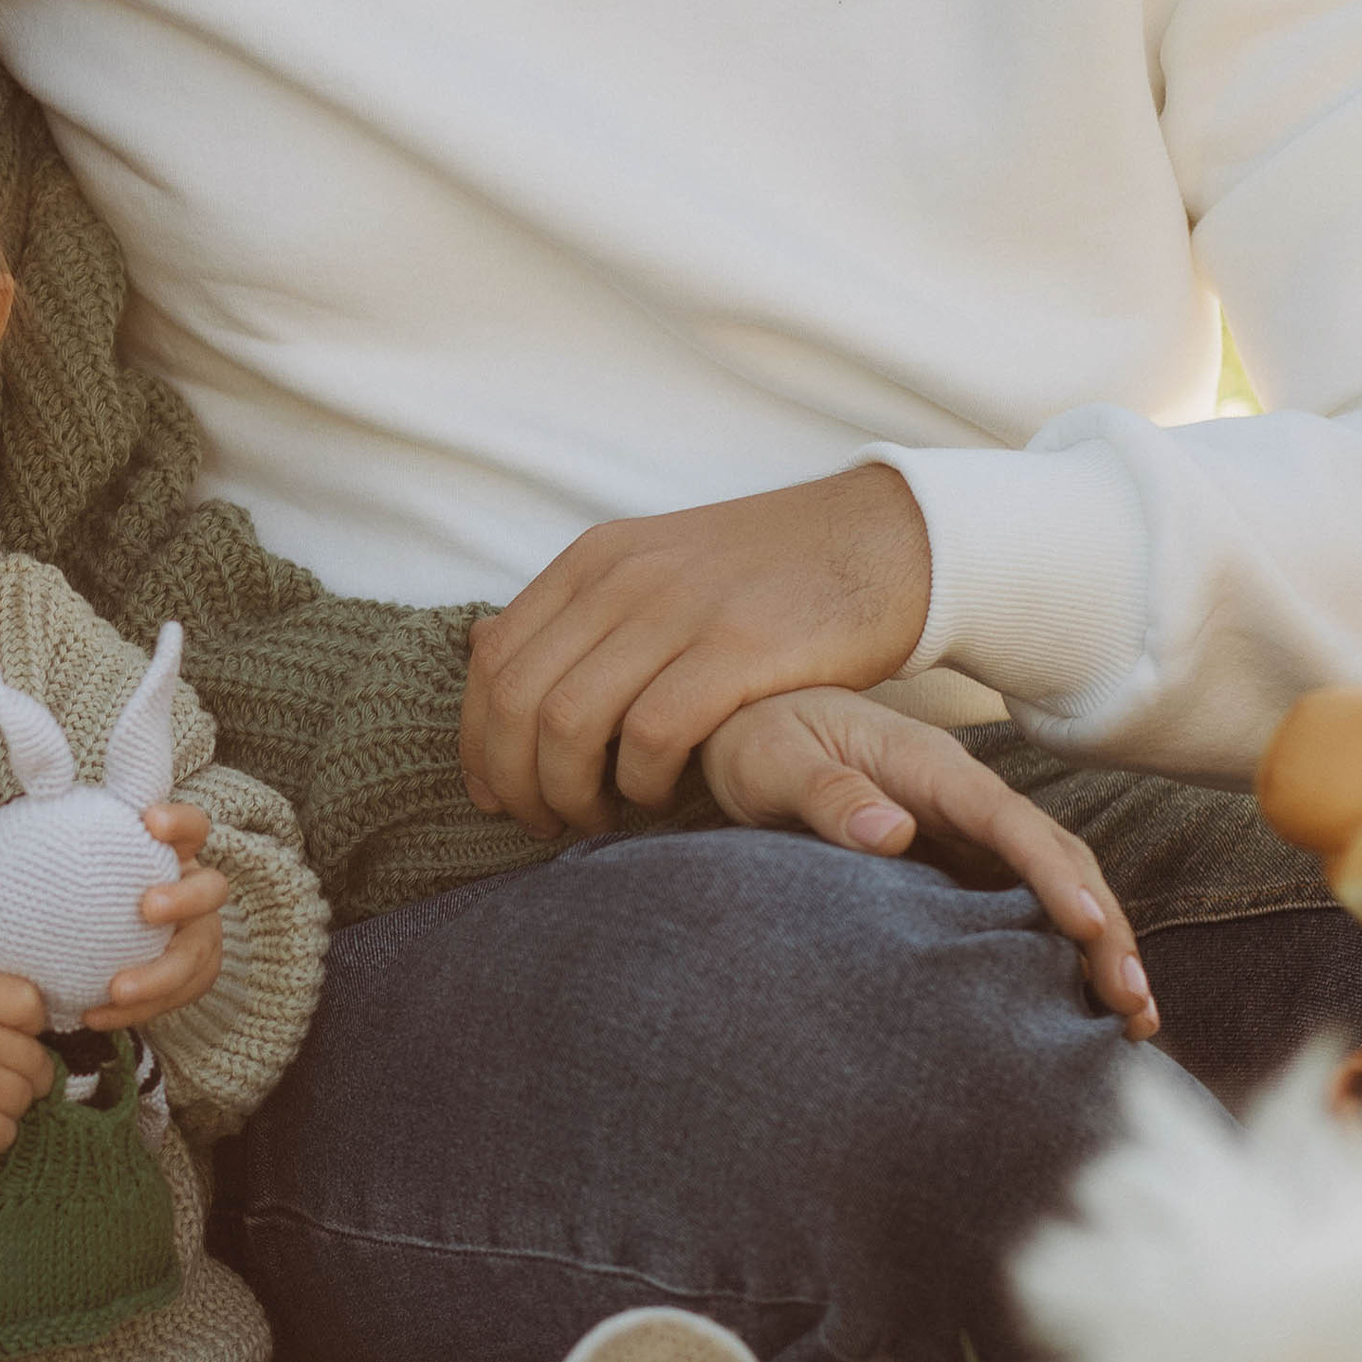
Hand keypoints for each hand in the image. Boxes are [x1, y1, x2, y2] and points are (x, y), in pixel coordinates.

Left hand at [80, 802, 226, 1026]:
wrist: (105, 937)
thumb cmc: (93, 884)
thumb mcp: (86, 853)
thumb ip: (67, 829)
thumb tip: (30, 787)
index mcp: (175, 853)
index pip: (193, 826)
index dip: (180, 821)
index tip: (150, 820)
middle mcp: (197, 892)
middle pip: (212, 889)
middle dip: (184, 898)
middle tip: (147, 908)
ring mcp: (200, 937)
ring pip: (197, 958)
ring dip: (158, 976)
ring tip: (116, 990)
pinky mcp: (192, 979)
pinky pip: (172, 1000)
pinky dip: (135, 1012)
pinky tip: (94, 1015)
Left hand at [462, 468, 933, 838]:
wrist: (883, 539)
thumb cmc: (767, 575)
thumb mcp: (656, 566)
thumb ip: (578, 612)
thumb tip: (482, 649)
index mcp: (594, 560)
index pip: (493, 659)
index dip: (479, 740)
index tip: (494, 794)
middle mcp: (623, 578)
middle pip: (518, 699)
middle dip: (515, 779)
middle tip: (543, 823)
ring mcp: (679, 610)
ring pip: (571, 722)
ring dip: (572, 791)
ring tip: (599, 818)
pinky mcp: (739, 648)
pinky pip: (654, 733)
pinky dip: (643, 781)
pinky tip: (662, 796)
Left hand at [700, 686, 1158, 1039]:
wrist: (746, 724)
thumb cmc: (760, 739)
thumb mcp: (777, 761)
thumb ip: (830, 795)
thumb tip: (893, 833)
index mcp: (930, 766)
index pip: (1008, 820)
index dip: (1052, 873)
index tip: (1088, 927)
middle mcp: (964, 797)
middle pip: (1055, 857)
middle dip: (1103, 924)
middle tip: (1134, 1001)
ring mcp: (965, 830)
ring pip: (1052, 883)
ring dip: (1097, 942)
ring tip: (1134, 1017)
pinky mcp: (953, 862)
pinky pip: (1019, 903)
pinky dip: (1057, 948)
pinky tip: (1078, 1002)